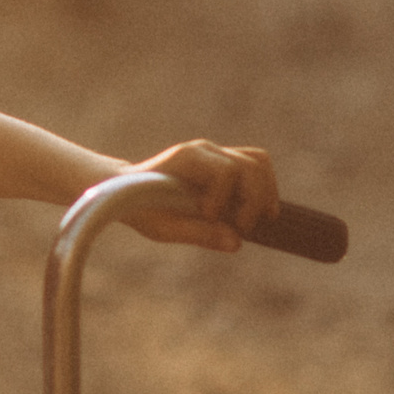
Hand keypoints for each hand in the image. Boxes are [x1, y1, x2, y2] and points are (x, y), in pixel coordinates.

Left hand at [125, 139, 278, 251]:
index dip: (226, 196)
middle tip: (244, 228)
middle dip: (255, 199)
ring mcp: (216, 153)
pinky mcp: (224, 162)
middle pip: (249, 165)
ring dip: (267, 191)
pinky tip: (261, 211)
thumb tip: (237, 243)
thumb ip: (198, 233)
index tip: (211, 217)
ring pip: (258, 161)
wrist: (127, 190)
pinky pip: (255, 165)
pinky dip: (265, 186)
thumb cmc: (142, 209)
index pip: (226, 170)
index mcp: (187, 159)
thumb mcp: (163, 226)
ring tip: (265, 219)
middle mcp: (205, 150)